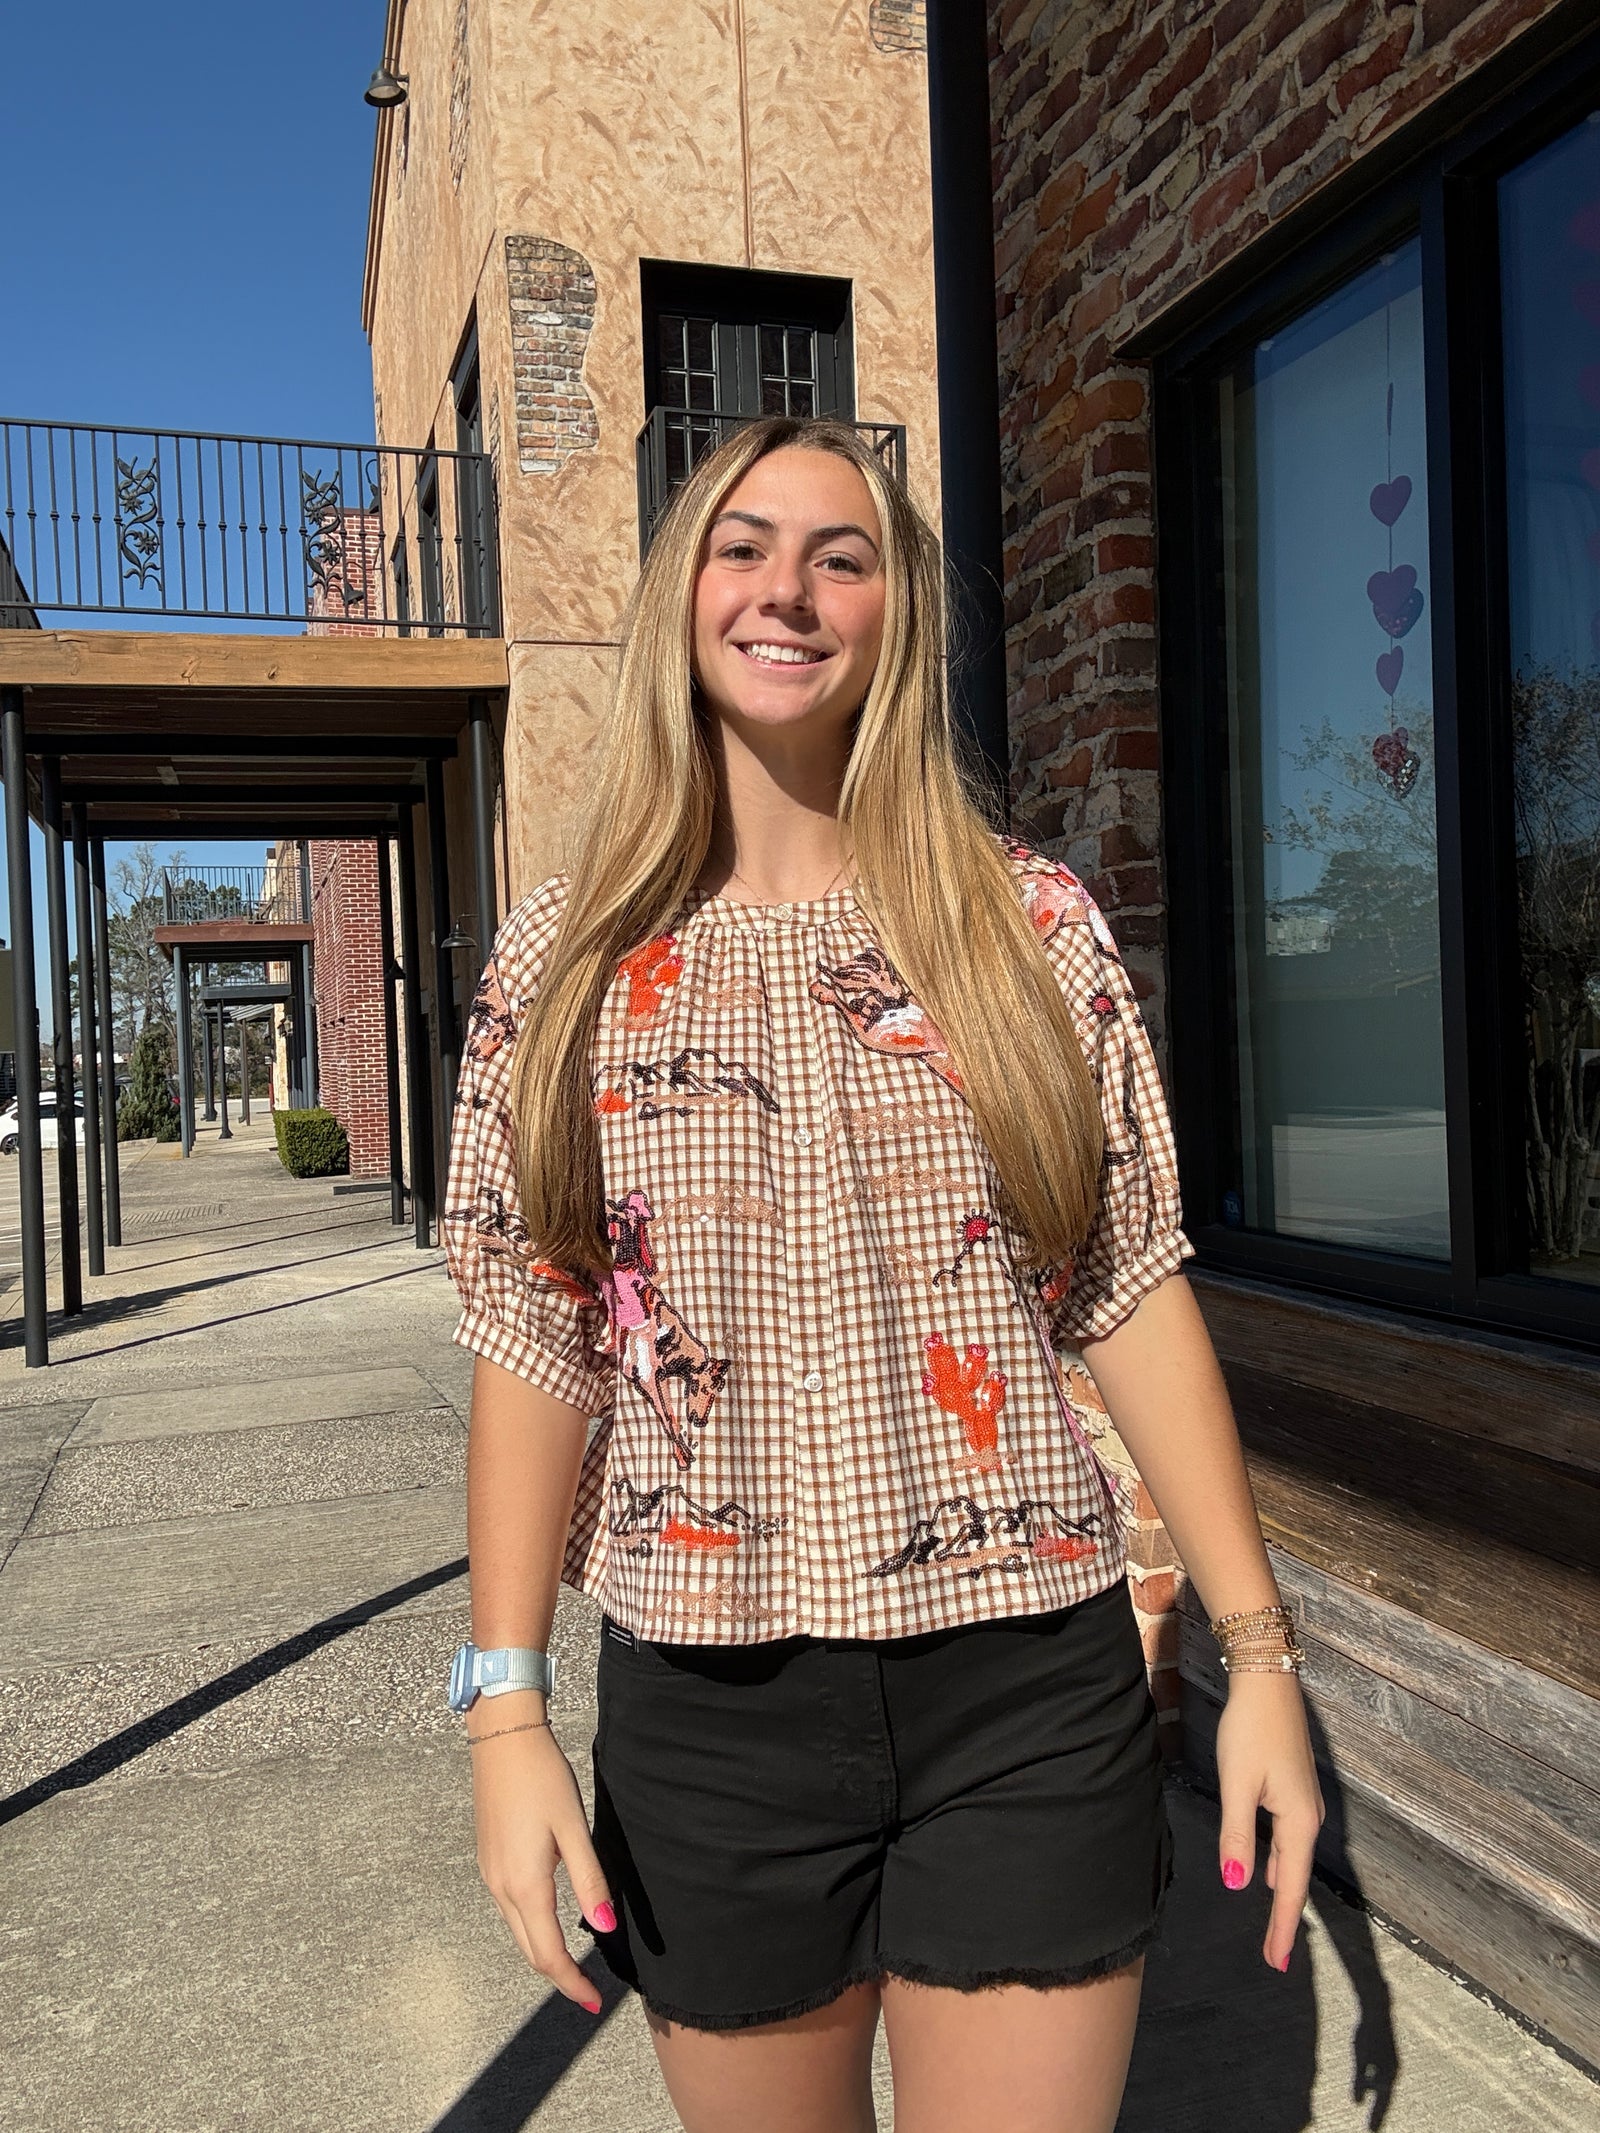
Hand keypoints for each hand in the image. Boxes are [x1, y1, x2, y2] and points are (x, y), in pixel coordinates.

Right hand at [469, 1706, 615, 2011]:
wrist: (503, 1739)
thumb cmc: (543, 1778)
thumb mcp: (573, 1828)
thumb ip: (590, 1880)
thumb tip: (605, 1928)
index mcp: (525, 1884)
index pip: (549, 1953)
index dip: (571, 1982)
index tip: (593, 2002)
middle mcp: (501, 1887)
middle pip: (529, 1950)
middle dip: (558, 1975)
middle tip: (588, 1992)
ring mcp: (490, 1874)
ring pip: (518, 1931)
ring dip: (544, 1952)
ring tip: (574, 1963)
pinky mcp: (488, 1860)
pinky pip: (509, 1909)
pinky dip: (531, 1927)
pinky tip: (550, 1920)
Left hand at [1213, 1671, 1324, 1971]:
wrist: (1269, 1681)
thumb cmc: (1251, 1731)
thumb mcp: (1237, 1784)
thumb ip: (1237, 1835)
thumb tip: (1237, 1885)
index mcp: (1298, 1822)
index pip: (1288, 1888)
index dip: (1281, 1927)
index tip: (1276, 1963)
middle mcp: (1308, 1817)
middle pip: (1294, 1878)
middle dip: (1284, 1918)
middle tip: (1274, 1956)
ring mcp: (1303, 1802)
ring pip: (1291, 1858)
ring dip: (1282, 1892)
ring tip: (1273, 1925)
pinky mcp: (1293, 1788)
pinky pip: (1288, 1840)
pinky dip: (1278, 1864)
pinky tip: (1266, 1872)